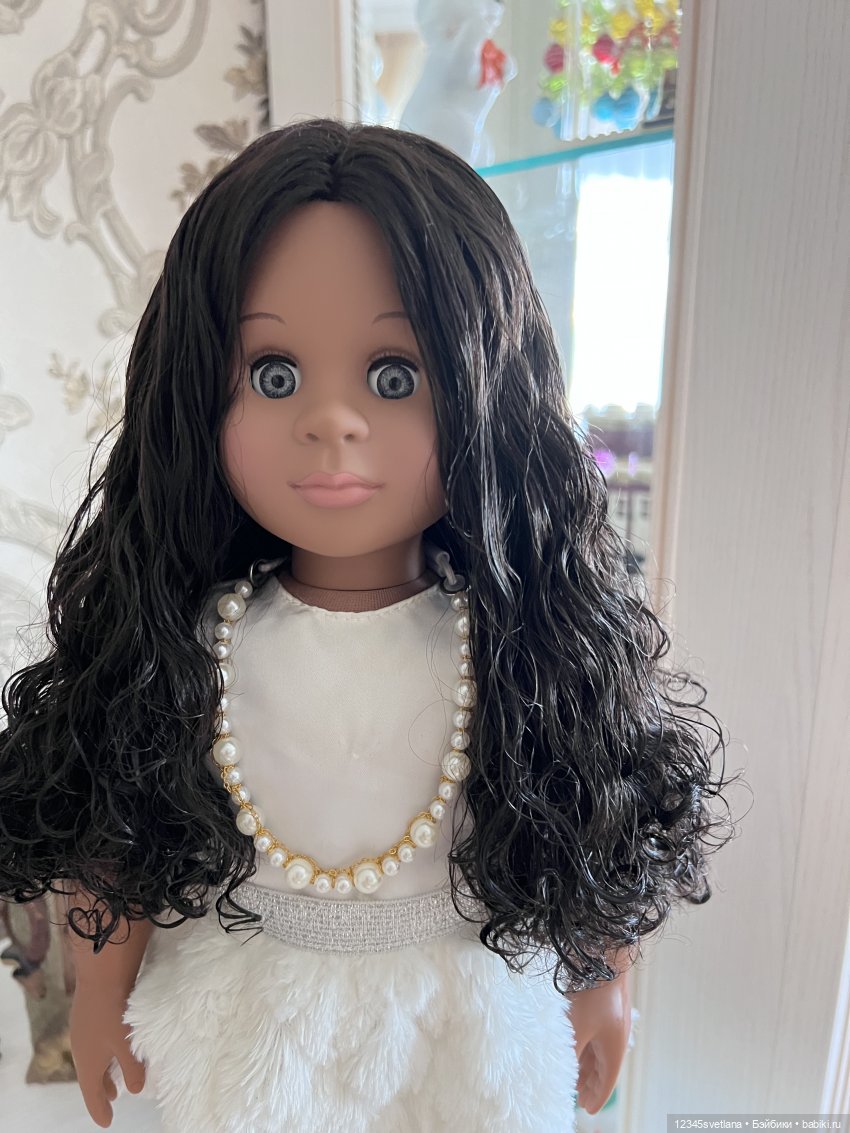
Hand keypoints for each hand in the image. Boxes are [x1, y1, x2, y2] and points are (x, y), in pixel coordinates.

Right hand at [69, 983, 145, 1127]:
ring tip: (114, 1078)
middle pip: (90, 1078)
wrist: (101, 974)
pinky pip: (93, 1045)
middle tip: (112, 1100)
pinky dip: (103, 1054)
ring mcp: (82, 1032)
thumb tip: (134, 1090)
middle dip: (101, 1090)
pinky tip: (113, 1047)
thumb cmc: (115, 1013)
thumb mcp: (127, 1045)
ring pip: (92, 1060)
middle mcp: (81, 1050)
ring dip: (103, 1071)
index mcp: (88, 1063)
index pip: (92, 1094)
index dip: (100, 1109)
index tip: (107, 1122)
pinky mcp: (87, 1016)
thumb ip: (132, 1069)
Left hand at [567, 969, 631, 1113]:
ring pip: (598, 1049)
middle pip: (603, 1066)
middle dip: (590, 1082)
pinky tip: (574, 1044)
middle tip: (578, 1095)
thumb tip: (559, 1068)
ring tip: (573, 1074)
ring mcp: (611, 1019)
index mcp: (614, 1046)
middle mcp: (616, 1035)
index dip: (596, 1096)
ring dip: (586, 1064)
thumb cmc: (594, 993)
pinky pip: (595, 1034)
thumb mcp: (577, 1027)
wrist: (605, 954)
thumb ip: (569, 1050)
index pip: (606, 1080)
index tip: (588, 1109)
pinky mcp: (603, 1005)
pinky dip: (586, 1045)